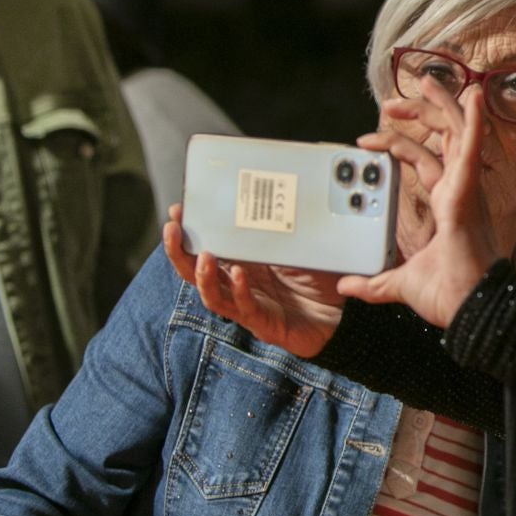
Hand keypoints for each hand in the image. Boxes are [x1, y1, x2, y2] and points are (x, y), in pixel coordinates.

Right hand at [163, 205, 345, 357]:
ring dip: (204, 275)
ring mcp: (248, 306)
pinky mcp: (264, 323)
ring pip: (213, 294)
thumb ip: (283, 228)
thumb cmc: (319, 280)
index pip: (206, 248)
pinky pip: (245, 308)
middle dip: (179, 252)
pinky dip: (240, 290)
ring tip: (203, 255)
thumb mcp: (298, 246)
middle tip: (173, 229)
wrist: (342, 315)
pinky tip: (240, 274)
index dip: (188, 233)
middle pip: (196, 272)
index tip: (178, 211)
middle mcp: (239, 285)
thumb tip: (276, 192)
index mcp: (242, 264)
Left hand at [336, 81, 500, 328]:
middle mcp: (461, 190)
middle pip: (445, 137)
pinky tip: (473, 96)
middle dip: (420, 113)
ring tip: (423, 80)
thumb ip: (376, 282)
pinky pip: (473, 148)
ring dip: (439, 104)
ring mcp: (467, 189)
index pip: (429, 161)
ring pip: (456, 132)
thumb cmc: (452, 297)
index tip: (368, 139)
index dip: (402, 144)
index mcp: (450, 204)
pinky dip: (474, 121)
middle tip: (391, 102)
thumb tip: (348, 286)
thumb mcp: (402, 284)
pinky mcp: (467, 192)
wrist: (472, 310)